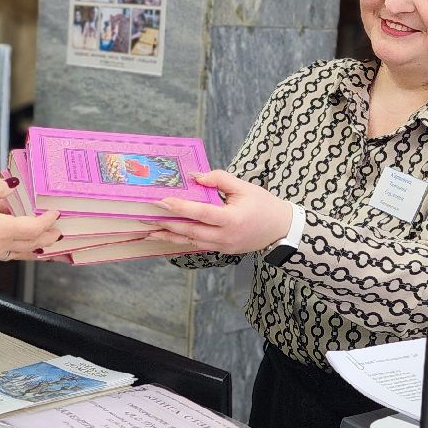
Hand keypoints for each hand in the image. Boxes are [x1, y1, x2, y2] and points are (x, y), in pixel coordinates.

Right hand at [0, 178, 61, 266]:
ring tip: (43, 236)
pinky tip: (13, 237)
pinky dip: (17, 245)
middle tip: (60, 229)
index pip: (35, 228)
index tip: (56, 211)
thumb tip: (11, 185)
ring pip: (20, 250)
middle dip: (49, 236)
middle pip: (32, 243)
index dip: (49, 220)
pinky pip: (6, 251)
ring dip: (34, 243)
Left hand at [150, 170, 291, 255]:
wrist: (281, 230)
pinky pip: (199, 245)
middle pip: (191, 231)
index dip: (180, 208)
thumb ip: (219, 179)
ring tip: (149, 231)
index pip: (201, 213)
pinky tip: (168, 236)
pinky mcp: (222, 251)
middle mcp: (225, 236)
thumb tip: (196, 177)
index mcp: (232, 219)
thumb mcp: (244, 187)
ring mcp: (223, 247)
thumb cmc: (264, 205)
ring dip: (170, 236)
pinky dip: (182, 241)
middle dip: (167, 225)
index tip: (162, 201)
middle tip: (146, 218)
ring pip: (192, 242)